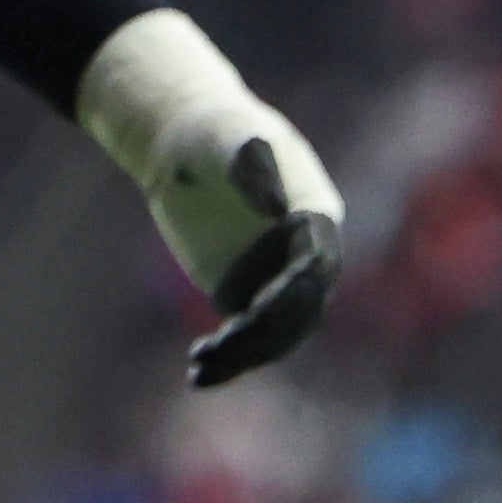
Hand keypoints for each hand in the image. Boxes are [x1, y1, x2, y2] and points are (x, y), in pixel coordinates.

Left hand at [185, 142, 339, 387]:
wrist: (185, 143)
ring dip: (242, 354)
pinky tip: (196, 371)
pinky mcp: (244, 292)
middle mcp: (304, 258)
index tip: (261, 305)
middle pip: (297, 309)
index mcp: (315, 219)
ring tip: (201, 367)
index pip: (315, 265)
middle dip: (264, 332)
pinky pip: (243, 335)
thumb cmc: (215, 131)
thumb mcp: (230, 136)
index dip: (294, 288)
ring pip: (272, 333)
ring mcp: (275, 279)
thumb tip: (277, 209)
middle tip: (223, 345)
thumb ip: (252, 165)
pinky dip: (225, 356)